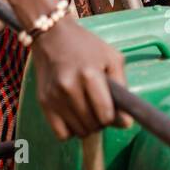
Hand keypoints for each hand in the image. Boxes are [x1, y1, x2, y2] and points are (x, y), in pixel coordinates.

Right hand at [31, 18, 131, 138]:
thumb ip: (123, 88)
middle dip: (100, 121)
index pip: (106, 116)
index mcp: (89, 75)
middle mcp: (69, 87)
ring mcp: (54, 96)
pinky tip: (73, 114)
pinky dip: (70, 130)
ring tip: (86, 107)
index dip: (113, 117)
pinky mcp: (43, 102)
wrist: (52, 35)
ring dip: (87, 125)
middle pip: (93, 126)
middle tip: (98, 105)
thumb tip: (126, 123)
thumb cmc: (87, 46)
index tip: (111, 108)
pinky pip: (61, 134)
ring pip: (79, 132)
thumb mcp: (112, 58)